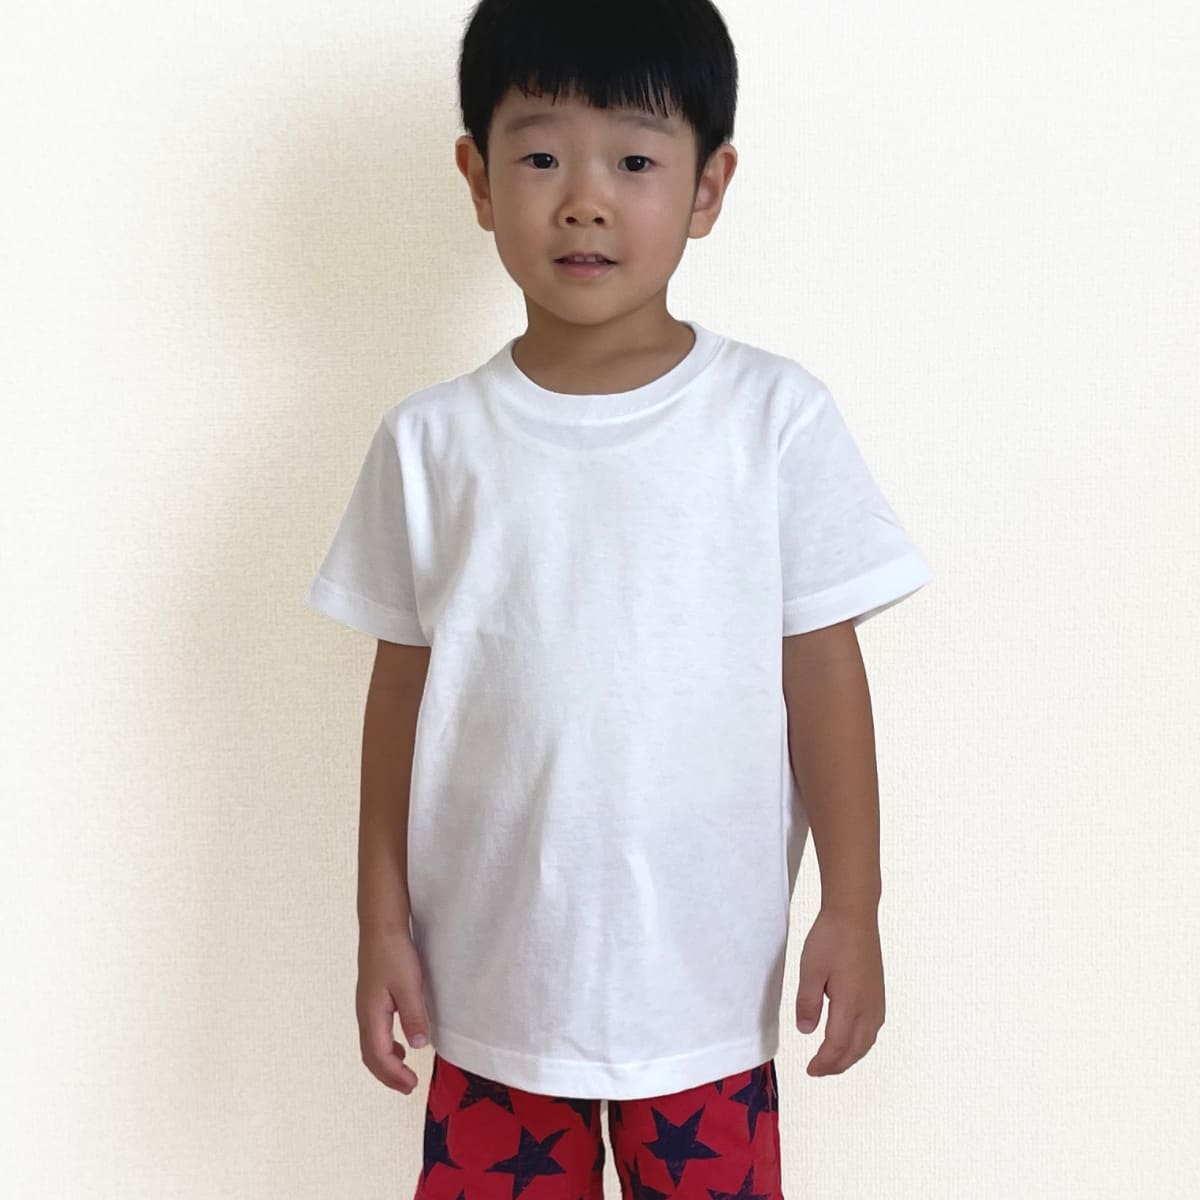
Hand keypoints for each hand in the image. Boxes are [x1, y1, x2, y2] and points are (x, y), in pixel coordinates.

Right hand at [356, 928, 432, 1093]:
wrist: (381, 928)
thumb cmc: (394, 953)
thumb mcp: (409, 984)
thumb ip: (413, 1015)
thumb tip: (418, 1046)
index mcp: (371, 1015)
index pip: (379, 1056)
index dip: (394, 1075)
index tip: (412, 1085)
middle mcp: (364, 1015)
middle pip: (370, 1056)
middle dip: (388, 1075)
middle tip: (408, 1087)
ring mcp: (366, 1008)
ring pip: (371, 1046)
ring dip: (386, 1063)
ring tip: (404, 1073)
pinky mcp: (372, 1000)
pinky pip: (375, 1034)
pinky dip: (386, 1048)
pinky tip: (401, 1045)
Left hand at [794, 905, 884, 1075]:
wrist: (854, 915)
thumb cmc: (831, 939)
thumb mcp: (810, 970)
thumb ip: (807, 1003)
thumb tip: (806, 1031)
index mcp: (850, 1004)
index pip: (837, 1046)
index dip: (823, 1063)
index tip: (809, 1070)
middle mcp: (868, 1008)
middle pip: (855, 1049)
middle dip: (837, 1065)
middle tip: (817, 1070)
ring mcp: (876, 1001)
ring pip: (867, 1041)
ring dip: (850, 1056)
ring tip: (832, 1060)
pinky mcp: (878, 993)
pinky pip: (872, 1029)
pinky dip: (860, 1042)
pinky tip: (850, 1038)